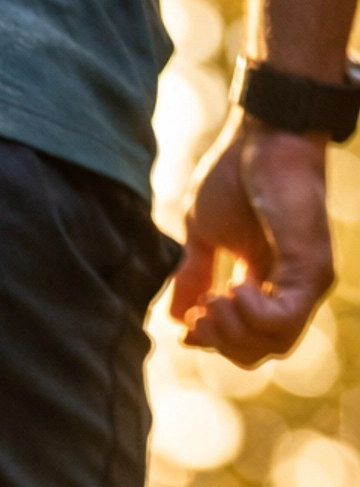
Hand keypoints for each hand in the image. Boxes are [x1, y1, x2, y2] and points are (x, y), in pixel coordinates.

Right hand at [171, 114, 333, 364]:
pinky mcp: (311, 270)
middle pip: (257, 351)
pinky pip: (284, 322)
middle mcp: (289, 287)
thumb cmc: (236, 174)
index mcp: (265, 281)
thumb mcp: (202, 236)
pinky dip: (253, 316)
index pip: (242, 337)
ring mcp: (305, 281)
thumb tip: (175, 318)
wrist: (263, 135)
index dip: (211, 341)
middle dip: (220, 343)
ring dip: (233, 332)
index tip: (186, 325)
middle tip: (199, 311)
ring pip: (273, 344)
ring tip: (214, 299)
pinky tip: (234, 287)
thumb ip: (192, 277)